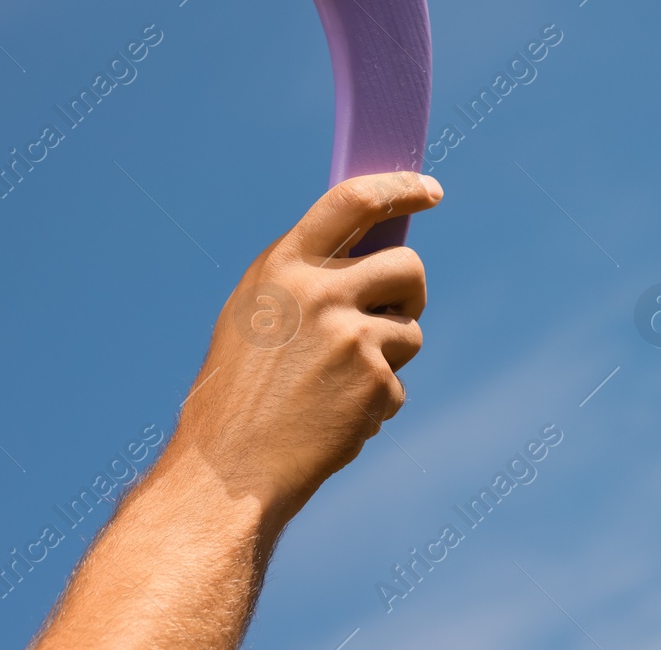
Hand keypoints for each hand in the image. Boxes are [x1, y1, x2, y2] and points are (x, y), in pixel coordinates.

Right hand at [169, 170, 442, 524]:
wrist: (230, 471)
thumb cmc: (240, 392)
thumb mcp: (255, 313)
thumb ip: (305, 277)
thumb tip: (370, 251)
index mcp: (283, 266)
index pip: (354, 201)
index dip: (399, 188)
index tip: (430, 190)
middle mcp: (319, 292)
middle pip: (407, 266)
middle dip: (410, 292)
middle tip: (393, 314)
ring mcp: (350, 336)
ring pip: (409, 329)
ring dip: (389, 356)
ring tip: (337, 385)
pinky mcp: (374, 380)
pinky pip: (397, 382)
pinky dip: (375, 403)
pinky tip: (334, 419)